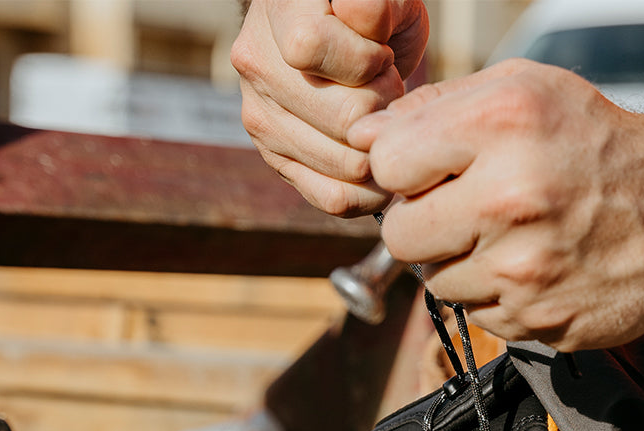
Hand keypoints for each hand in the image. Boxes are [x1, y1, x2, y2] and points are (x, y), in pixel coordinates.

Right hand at [232, 0, 427, 216]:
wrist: (341, 44)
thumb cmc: (370, 15)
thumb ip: (377, 4)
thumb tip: (362, 22)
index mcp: (277, 12)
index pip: (309, 47)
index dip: (364, 58)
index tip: (380, 53)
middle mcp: (256, 66)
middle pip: (343, 118)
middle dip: (383, 106)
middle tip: (387, 88)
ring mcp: (261, 121)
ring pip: (345, 164)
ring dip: (379, 146)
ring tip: (378, 117)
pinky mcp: (277, 163)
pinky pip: (334, 199)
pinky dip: (370, 192)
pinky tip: (378, 163)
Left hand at [348, 59, 643, 350]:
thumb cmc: (592, 144)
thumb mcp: (522, 93)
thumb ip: (432, 110)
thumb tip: (360, 137)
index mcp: (504, 125)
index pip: (387, 163)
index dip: (403, 169)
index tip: (431, 170)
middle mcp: (511, 199)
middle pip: (398, 234)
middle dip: (421, 222)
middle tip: (463, 209)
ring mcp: (524, 270)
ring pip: (434, 282)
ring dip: (459, 262)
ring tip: (508, 237)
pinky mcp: (536, 321)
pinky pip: (475, 314)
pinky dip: (493, 295)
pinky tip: (531, 266)